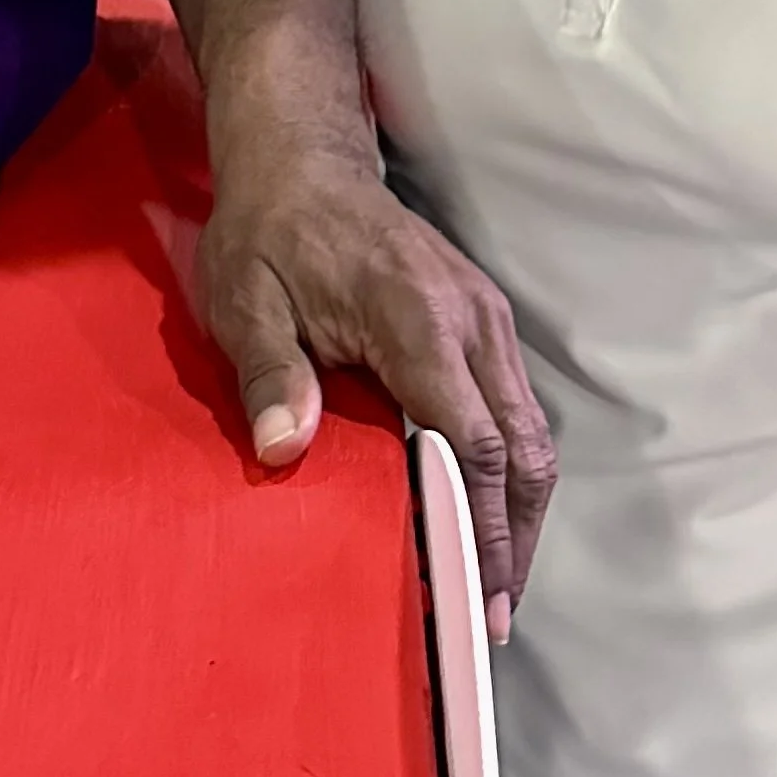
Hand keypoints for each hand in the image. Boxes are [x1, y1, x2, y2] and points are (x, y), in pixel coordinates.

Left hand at [196, 129, 554, 638]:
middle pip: (522, 447)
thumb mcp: (246, 296)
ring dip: (520, 509)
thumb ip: (269, 371)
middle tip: (494, 617)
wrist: (303, 159)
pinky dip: (511, 469)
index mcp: (417, 317)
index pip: (472, 440)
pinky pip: (515, 407)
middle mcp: (471, 319)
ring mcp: (486, 316)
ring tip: (495, 584)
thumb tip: (282, 449)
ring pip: (530, 430)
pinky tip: (487, 514)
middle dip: (516, 537)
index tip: (478, 596)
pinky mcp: (484, 319)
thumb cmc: (270, 232)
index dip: (483, 527)